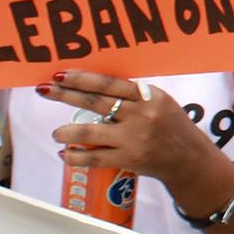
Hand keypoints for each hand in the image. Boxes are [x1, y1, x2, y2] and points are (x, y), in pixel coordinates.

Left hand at [38, 72, 226, 197]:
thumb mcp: (159, 103)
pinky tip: (65, 154)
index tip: (61, 75)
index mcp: (149, 96)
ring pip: (90, 131)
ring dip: (67, 131)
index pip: (110, 84)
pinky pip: (95, 158)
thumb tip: (94, 87)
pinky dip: (76, 157)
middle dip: (65, 95)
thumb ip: (133, 96)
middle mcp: (141, 115)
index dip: (83, 78)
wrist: (188, 158)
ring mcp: (134, 138)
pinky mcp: (129, 159)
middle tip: (44, 90)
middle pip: (95, 102)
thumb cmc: (171, 127)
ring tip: (56, 133)